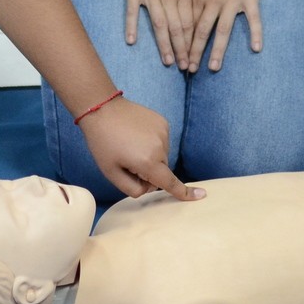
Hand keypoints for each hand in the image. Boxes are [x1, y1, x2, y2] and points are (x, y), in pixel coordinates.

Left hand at [78, 97, 204, 200]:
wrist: (102, 108)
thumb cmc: (103, 142)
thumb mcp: (111, 173)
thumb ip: (132, 189)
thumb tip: (150, 188)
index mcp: (148, 162)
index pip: (169, 182)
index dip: (184, 192)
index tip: (201, 195)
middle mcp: (161, 146)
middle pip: (161, 170)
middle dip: (148, 171)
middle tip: (126, 159)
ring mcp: (163, 132)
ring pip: (162, 155)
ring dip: (150, 155)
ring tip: (129, 144)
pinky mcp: (162, 121)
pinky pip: (161, 140)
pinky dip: (152, 142)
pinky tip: (136, 134)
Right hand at [114, 0, 195, 69]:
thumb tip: (196, 8)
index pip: (190, 22)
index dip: (193, 42)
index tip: (195, 57)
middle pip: (177, 27)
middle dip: (183, 49)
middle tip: (185, 67)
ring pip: (160, 24)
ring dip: (164, 45)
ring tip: (168, 62)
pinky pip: (133, 11)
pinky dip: (132, 26)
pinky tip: (132, 41)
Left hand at [187, 0, 270, 72]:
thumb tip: (186, 15)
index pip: (189, 24)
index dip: (183, 42)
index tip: (179, 58)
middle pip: (202, 31)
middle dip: (195, 52)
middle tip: (190, 70)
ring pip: (223, 30)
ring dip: (218, 50)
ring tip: (213, 67)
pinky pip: (253, 19)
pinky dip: (255, 33)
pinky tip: (256, 48)